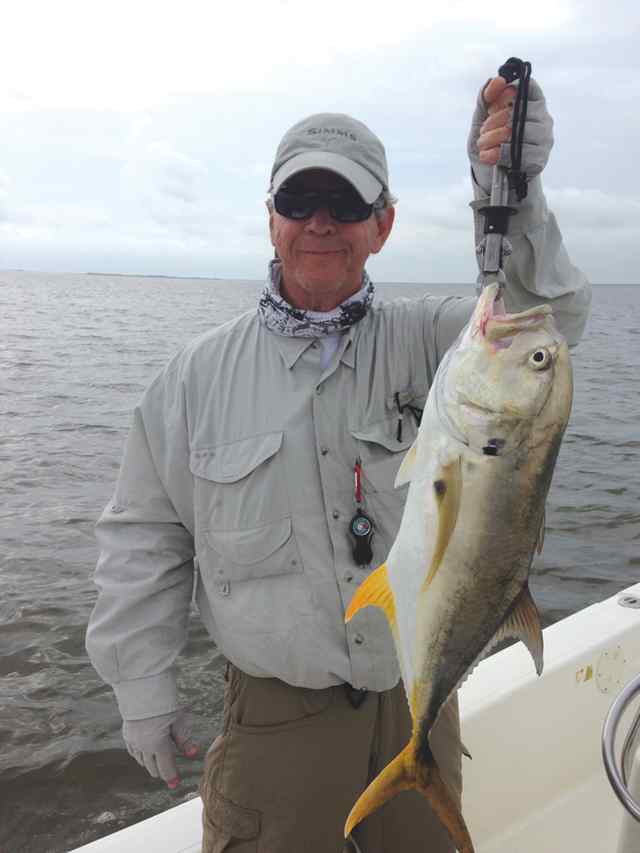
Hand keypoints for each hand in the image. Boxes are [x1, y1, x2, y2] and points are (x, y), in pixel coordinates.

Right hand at [122, 709, 197, 788]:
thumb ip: (185, 740)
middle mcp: (144, 747)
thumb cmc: (165, 705)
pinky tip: (146, 752)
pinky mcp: (127, 735)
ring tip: (158, 761)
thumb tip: (193, 754)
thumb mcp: (180, 721)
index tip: (175, 783)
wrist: (143, 691)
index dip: (171, 776)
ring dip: (151, 763)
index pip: (166, 768)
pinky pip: (134, 752)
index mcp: (158, 746)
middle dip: (162, 771)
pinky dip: (141, 755)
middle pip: (153, 768)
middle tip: (169, 772)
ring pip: (142, 761)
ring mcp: (134, 742)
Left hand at [468, 74, 553, 190]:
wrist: (490, 180)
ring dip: (495, 138)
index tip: (491, 105)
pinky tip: (489, 157)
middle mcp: (543, 118)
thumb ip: (485, 100)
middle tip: (483, 132)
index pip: (527, 86)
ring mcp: (545, 139)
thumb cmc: (488, 147)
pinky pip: (522, 152)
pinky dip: (501, 154)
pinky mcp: (541, 159)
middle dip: (495, 120)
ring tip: (483, 145)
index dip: (506, 92)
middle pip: (521, 109)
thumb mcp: (480, 122)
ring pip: (522, 130)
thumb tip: (494, 81)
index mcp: (531, 103)